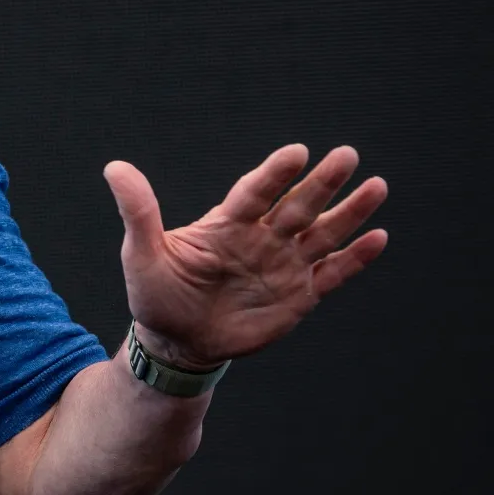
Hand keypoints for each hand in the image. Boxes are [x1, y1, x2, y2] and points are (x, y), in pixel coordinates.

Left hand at [103, 145, 388, 368]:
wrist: (176, 342)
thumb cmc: (156, 293)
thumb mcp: (142, 253)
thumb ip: (138, 210)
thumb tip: (114, 166)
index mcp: (226, 224)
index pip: (255, 193)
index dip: (275, 174)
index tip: (297, 152)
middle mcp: (261, 238)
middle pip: (297, 206)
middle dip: (323, 183)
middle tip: (348, 155)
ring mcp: (282, 265)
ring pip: (323, 234)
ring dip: (350, 212)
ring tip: (377, 185)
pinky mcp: (298, 295)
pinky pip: (332, 274)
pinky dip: (355, 258)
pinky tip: (379, 237)